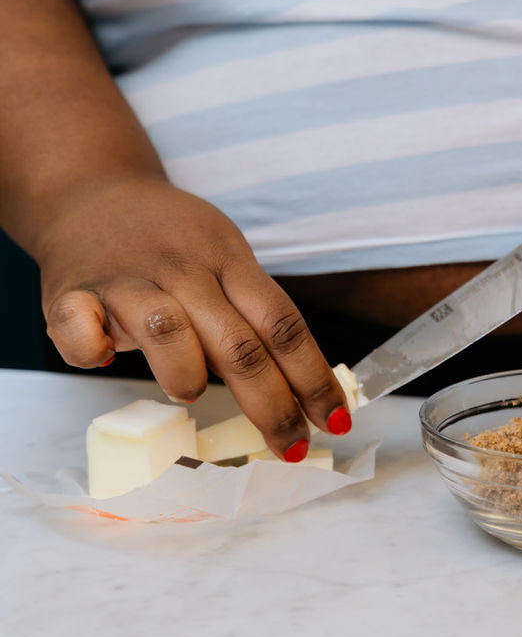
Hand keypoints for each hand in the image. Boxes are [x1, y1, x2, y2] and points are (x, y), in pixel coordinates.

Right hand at [36, 176, 352, 459]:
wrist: (89, 190)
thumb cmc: (171, 241)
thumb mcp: (225, 259)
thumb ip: (253, 315)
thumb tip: (303, 390)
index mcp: (230, 261)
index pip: (284, 325)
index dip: (314, 377)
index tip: (335, 420)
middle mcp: (184, 269)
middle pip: (239, 344)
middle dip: (272, 406)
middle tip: (291, 446)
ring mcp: (127, 278)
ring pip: (167, 331)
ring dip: (186, 376)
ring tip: (190, 393)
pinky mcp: (70, 290)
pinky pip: (79, 327)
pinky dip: (90, 349)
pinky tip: (103, 357)